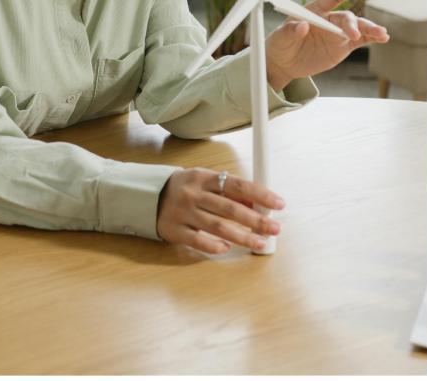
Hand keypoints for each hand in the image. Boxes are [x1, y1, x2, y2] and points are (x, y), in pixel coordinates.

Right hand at [156, 167, 284, 253]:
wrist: (147, 196)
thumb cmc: (184, 188)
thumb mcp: (204, 182)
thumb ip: (227, 192)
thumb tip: (255, 205)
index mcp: (204, 177)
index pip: (238, 184)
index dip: (260, 194)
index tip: (278, 204)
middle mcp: (194, 194)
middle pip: (230, 208)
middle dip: (256, 219)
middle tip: (275, 228)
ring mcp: (184, 212)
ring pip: (218, 226)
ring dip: (242, 236)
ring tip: (260, 242)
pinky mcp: (175, 230)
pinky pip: (198, 240)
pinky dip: (214, 246)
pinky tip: (228, 249)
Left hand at [265, 0, 389, 90]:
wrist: (284, 63)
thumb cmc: (280, 44)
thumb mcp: (280, 37)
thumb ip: (290, 30)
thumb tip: (303, 26)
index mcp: (315, 10)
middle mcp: (329, 19)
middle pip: (346, 17)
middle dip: (352, 24)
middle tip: (354, 35)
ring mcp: (338, 33)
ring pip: (358, 28)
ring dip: (371, 29)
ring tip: (382, 34)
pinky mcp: (343, 46)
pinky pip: (361, 40)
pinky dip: (372, 38)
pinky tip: (383, 38)